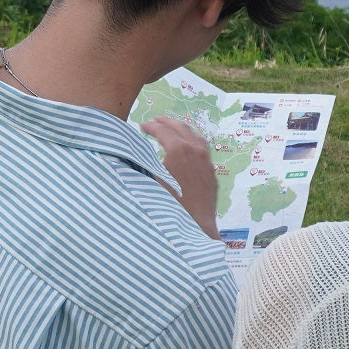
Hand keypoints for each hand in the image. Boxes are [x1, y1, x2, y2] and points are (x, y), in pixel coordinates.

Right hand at [140, 116, 220, 237]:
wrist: (195, 227)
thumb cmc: (169, 206)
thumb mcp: (151, 181)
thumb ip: (145, 161)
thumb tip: (136, 151)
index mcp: (179, 150)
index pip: (163, 131)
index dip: (150, 126)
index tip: (141, 126)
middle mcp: (196, 151)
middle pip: (180, 128)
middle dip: (166, 123)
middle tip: (155, 121)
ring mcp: (207, 161)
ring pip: (195, 136)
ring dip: (181, 130)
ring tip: (172, 129)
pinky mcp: (212, 172)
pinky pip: (203, 149)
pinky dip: (192, 142)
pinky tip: (187, 149)